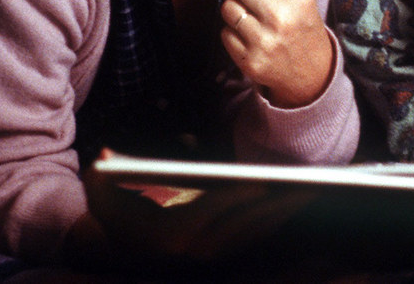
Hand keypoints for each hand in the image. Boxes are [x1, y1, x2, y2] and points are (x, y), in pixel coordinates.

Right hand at [68, 153, 313, 268]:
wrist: (120, 250)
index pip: (211, 211)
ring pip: (256, 233)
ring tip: (311, 190)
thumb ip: (103, 176)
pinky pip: (257, 238)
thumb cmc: (116, 211)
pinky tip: (298, 201)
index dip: (238, 197)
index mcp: (170, 234)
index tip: (264, 182)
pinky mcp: (223, 255)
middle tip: (305, 183)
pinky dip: (278, 221)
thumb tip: (104, 156)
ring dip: (285, 213)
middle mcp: (195, 250)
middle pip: (243, 224)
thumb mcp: (102, 192)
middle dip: (276, 204)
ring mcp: (211, 256)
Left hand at [220, 0, 333, 107]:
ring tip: (250, 14)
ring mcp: (264, 41)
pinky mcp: (249, 61)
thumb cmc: (302, 23)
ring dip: (234, 7)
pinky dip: (232, 31)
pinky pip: (224, 32)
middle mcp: (281, 17)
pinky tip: (249, 34)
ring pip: (227, 7)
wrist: (311, 72)